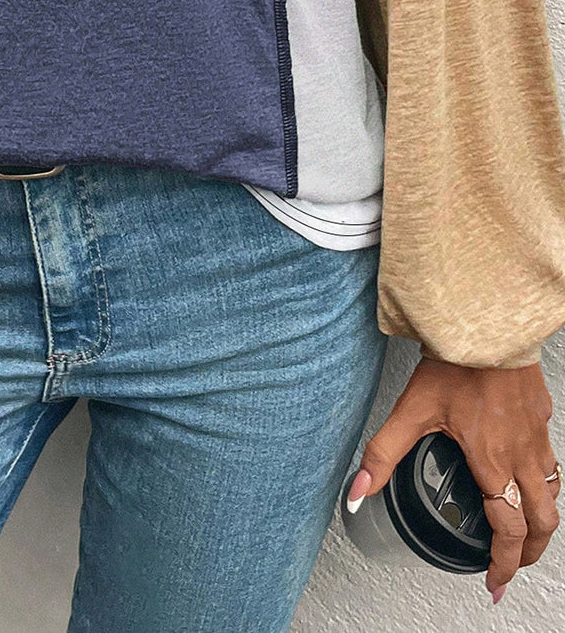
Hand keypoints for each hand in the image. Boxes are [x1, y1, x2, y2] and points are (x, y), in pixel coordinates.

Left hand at [346, 357, 559, 601]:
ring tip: (525, 531)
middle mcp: (522, 454)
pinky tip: (526, 475)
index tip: (494, 581)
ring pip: (553, 492)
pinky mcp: (541, 414)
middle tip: (514, 566)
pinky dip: (544, 482)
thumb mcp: (410, 412)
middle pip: (543, 521)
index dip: (504, 563)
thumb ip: (382, 454)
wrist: (484, 323)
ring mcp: (537, 435)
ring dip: (541, 519)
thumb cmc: (453, 362)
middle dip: (531, 552)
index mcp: (492, 462)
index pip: (509, 530)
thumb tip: (359, 490)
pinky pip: (552, 460)